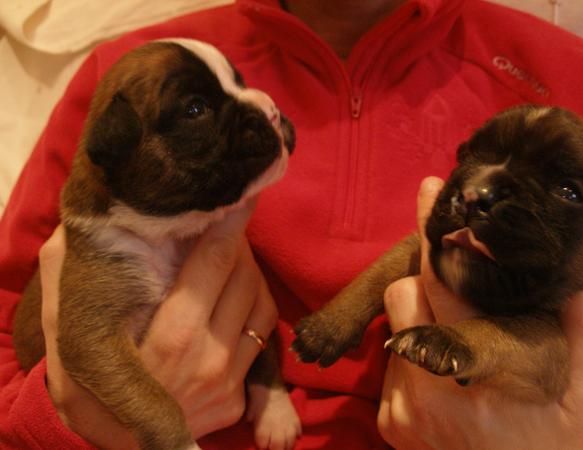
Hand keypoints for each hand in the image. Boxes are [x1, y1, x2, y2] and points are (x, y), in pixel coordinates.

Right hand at [41, 205, 276, 447]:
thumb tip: (94, 223)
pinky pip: (263, 336)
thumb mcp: (81, 326)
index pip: (214, 263)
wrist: (113, 443)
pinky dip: (254, 305)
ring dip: (251, 271)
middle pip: (244, 277)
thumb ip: (91, 274)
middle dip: (239, 243)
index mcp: (171, 336)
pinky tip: (237, 295)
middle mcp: (208, 357)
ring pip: (262, 303)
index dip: (231, 224)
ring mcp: (228, 380)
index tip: (242, 197)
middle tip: (226, 225)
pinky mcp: (237, 398)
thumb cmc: (90, 377)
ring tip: (233, 257)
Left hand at [377, 177, 582, 449]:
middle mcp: (436, 383)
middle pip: (406, 292)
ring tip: (458, 341)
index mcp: (489, 366)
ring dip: (421, 318)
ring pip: (396, 325)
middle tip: (456, 275)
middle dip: (428, 274)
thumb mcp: (579, 390)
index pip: (449, 281)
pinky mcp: (388, 421)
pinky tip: (442, 377)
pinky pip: (391, 362)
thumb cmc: (547, 443)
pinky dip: (413, 355)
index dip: (435, 233)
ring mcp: (406, 405)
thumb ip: (582, 326)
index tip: (430, 190)